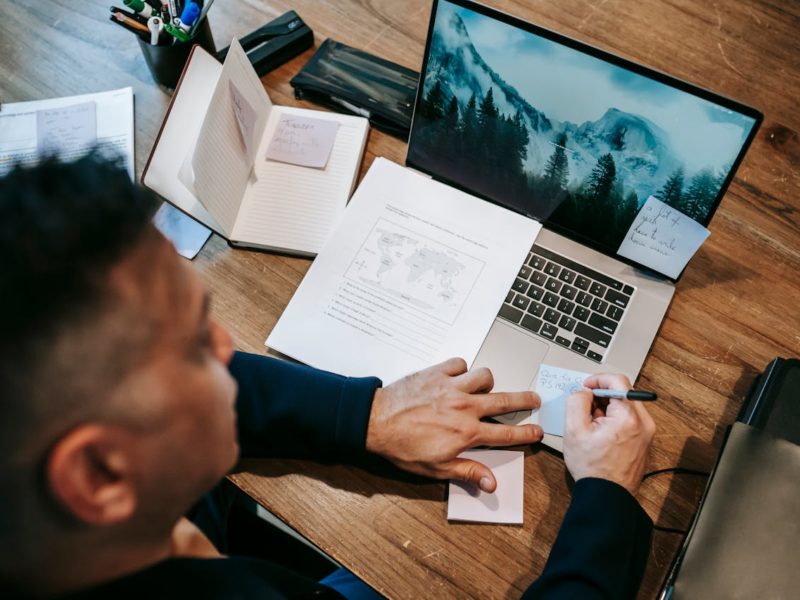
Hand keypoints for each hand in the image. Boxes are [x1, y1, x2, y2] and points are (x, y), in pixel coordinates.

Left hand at [366, 357, 542, 492]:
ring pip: (484, 376)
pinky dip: (461, 369)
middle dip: (524, 400)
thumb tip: (491, 483)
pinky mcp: (437, 372)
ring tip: (484, 388)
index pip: (506, 433)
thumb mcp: (436, 468)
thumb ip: (467, 471)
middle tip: (534, 399)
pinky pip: (459, 363)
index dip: (526, 433)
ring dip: (487, 382)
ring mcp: (452, 386)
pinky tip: (457, 377)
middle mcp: (465, 406)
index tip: (537, 431)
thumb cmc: (402, 446)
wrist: (375, 421)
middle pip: (505, 400)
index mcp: (467, 432)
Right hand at [563, 373, 655, 495]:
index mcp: (629, 417)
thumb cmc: (593, 468)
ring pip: (626, 405)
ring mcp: (646, 432)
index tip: (586, 386)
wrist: (607, 495)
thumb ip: (576, 402)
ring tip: (592, 423)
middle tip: (585, 406)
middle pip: (623, 392)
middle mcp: (643, 423)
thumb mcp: (574, 430)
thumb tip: (582, 391)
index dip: (598, 379)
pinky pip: (629, 419)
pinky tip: (601, 432)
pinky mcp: (644, 440)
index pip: (618, 380)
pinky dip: (614, 418)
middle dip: (601, 395)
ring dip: (607, 407)